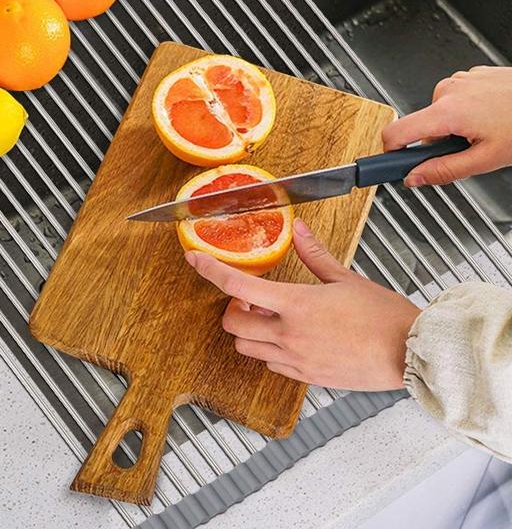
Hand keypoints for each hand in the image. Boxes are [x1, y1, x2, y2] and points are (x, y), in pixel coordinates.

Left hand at [185, 219, 420, 390]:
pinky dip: (268, 351)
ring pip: (246, 349)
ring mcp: (296, 360)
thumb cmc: (384, 317)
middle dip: (233, 309)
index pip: (237, 287)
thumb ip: (314, 255)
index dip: (209, 271)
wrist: (411, 353)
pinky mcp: (306, 377)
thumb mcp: (345, 278)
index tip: (195, 259)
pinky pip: (270, 365)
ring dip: (248, 332)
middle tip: (250, 299)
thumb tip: (300, 230)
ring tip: (270, 317)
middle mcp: (289, 335)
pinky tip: (288, 338)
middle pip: (232, 324)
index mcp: (296, 305)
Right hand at [382, 66, 511, 186]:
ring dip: (453, 127)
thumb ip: (444, 171)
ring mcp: (460, 80)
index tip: (390, 165)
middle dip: (437, 142)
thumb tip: (414, 179)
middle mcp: (448, 91)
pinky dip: (466, 112)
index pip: (396, 133)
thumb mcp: (486, 159)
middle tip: (466, 151)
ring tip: (485, 131)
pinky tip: (490, 117)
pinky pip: (455, 100)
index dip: (389, 153)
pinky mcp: (471, 76)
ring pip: (439, 113)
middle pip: (421, 125)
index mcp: (447, 112)